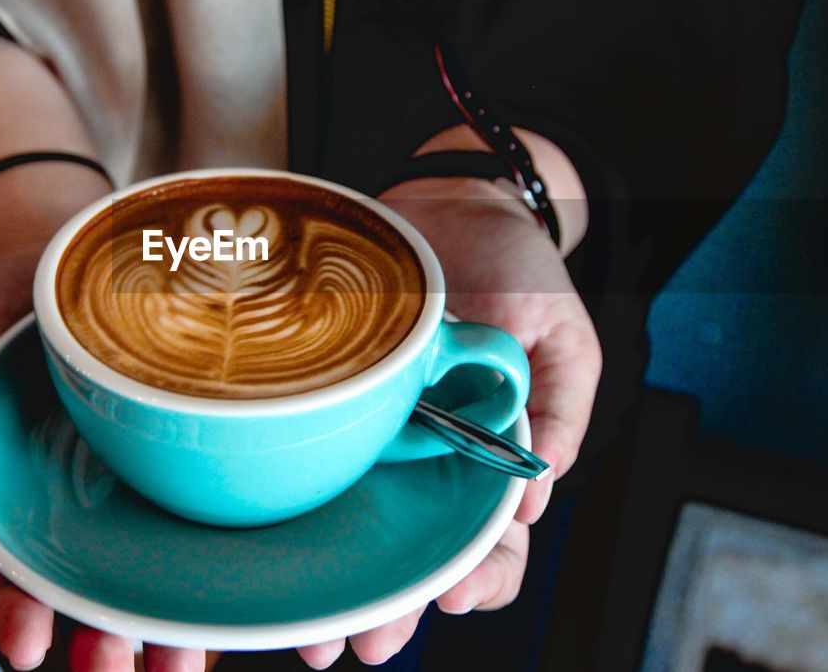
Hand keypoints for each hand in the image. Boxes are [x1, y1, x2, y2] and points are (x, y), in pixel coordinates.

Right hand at [0, 244, 211, 670]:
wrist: (58, 250)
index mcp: (18, 496)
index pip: (15, 570)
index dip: (16, 611)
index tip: (26, 648)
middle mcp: (82, 499)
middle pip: (95, 585)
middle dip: (104, 639)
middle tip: (117, 666)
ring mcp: (138, 478)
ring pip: (158, 568)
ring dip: (171, 625)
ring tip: (183, 663)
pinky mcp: (187, 448)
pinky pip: (209, 512)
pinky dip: (225, 561)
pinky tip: (245, 594)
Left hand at [295, 177, 601, 668]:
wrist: (453, 200)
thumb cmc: (518, 264)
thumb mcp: (562, 331)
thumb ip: (560, 404)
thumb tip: (541, 487)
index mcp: (494, 450)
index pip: (497, 536)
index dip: (483, 574)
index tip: (461, 593)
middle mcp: (433, 453)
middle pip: (417, 548)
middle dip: (396, 604)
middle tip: (368, 642)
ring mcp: (380, 431)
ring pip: (360, 524)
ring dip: (337, 580)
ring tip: (312, 630)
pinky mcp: (334, 397)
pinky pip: (314, 457)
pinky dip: (293, 509)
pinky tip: (266, 551)